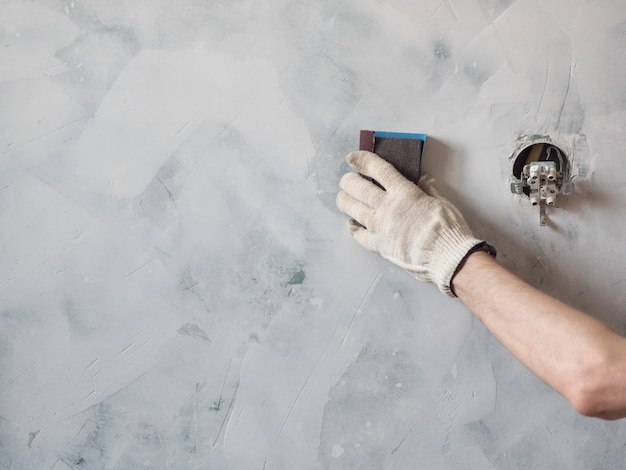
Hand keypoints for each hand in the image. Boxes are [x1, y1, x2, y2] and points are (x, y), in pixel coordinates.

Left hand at [336, 151, 492, 296]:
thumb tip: (424, 178)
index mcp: (403, 192)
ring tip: (342, 198)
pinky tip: (351, 225)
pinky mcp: (380, 245)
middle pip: (359, 189)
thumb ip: (428, 189)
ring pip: (354, 210)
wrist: (447, 256)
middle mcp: (387, 207)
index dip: (363, 161)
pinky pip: (360, 236)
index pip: (378, 170)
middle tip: (346, 180)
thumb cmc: (447, 228)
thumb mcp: (441, 202)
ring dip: (345, 202)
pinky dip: (353, 229)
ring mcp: (381, 227)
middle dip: (348, 181)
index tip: (352, 158)